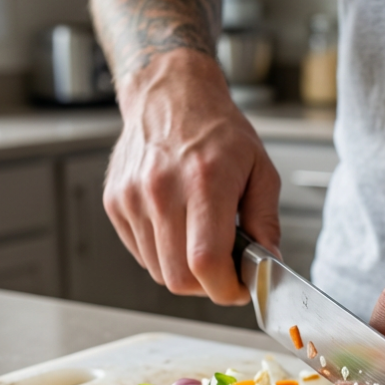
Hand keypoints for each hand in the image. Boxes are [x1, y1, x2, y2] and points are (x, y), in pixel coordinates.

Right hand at [103, 48, 280, 304]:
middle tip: (224, 272)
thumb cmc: (218, 130)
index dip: (225, 289)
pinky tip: (179, 230)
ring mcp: (133, 198)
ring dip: (184, 272)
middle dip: (207, 287)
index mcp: (205, 181)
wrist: (170, 96)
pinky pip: (141, 254)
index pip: (206, 262)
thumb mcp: (260, 170)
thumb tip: (269, 264)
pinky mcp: (116, 203)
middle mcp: (162, 190)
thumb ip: (266, 222)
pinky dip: (163, 256)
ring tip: (201, 243)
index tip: (239, 289)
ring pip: (158, 271)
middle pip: (178, 278)